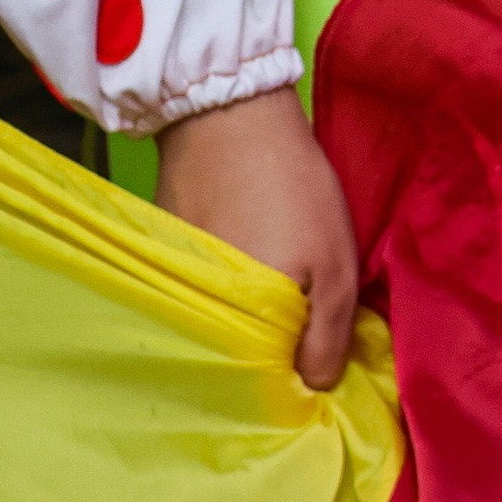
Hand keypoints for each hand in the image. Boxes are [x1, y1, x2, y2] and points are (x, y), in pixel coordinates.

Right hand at [156, 87, 358, 391]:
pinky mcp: (166, 257)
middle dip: (266, 356)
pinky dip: (220, 295)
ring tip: (270, 303)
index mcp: (242, 326)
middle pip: (237, 359)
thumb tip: (316, 389)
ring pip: (217, 328)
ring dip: (242, 326)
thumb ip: (328, 338)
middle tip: (295, 333)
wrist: (228, 112)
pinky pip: (198, 296)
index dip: (291, 380)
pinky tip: (241, 276)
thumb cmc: (292, 190)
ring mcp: (179, 287)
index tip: (312, 366)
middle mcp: (201, 317)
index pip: (265, 384)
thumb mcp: (335, 269)